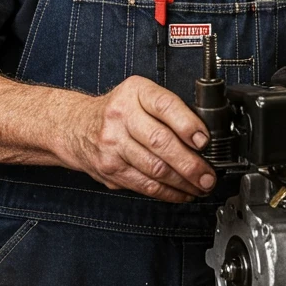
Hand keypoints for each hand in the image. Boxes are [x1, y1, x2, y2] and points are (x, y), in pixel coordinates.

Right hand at [61, 76, 216, 202]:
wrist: (76, 126)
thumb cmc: (117, 110)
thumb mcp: (140, 95)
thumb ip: (169, 109)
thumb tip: (203, 137)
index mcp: (134, 93)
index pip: (164, 106)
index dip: (188, 125)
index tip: (205, 141)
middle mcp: (120, 116)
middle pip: (161, 142)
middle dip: (191, 163)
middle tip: (209, 175)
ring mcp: (113, 144)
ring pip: (155, 169)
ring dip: (184, 182)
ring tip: (201, 186)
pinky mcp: (110, 169)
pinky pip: (145, 185)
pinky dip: (168, 192)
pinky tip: (183, 192)